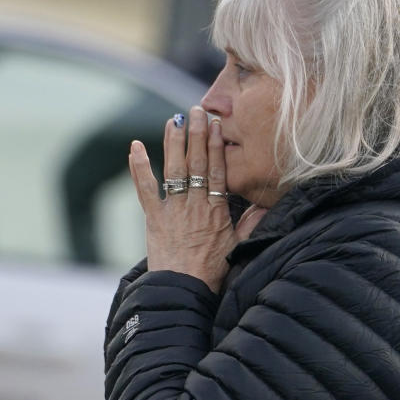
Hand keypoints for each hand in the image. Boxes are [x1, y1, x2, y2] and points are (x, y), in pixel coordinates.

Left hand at [128, 106, 265, 292]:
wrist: (184, 289)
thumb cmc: (212, 271)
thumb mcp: (238, 246)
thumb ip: (251, 223)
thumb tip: (265, 203)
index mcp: (217, 209)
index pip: (217, 170)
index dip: (216, 146)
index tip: (216, 125)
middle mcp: (195, 204)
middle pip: (196, 162)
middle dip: (196, 134)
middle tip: (195, 111)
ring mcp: (173, 209)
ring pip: (174, 168)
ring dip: (173, 142)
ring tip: (174, 120)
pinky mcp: (154, 217)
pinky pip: (145, 188)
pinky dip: (139, 167)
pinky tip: (135, 146)